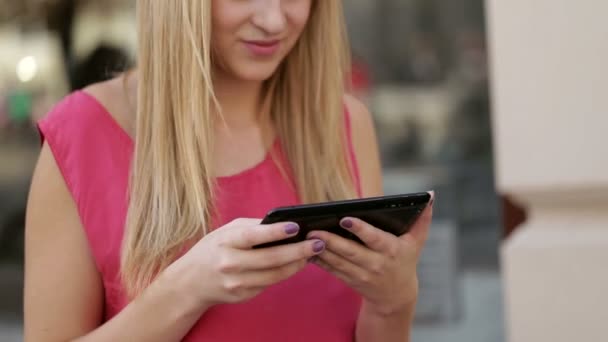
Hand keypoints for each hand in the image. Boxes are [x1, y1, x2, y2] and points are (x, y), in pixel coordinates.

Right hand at [171, 218, 325, 307]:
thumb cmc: (213, 249)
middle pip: (271, 259)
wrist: (191, 281)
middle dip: (298, 250)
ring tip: (312, 253)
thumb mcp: (227, 231)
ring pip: (275, 275)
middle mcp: (230, 264)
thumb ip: (253, 227)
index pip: (254, 236)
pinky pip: (269, 283)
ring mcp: (237, 283)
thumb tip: (285, 224)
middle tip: (318, 243)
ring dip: (297, 264)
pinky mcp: (243, 296)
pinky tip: (296, 263)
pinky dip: (285, 273)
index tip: (296, 226)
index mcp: (226, 242)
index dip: (276, 232)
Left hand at [307, 193, 433, 315]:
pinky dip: (320, 261)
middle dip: (332, 241)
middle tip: (314, 229)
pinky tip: (307, 250)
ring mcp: (361, 275)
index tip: (345, 219)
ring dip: (321, 250)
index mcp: (391, 251)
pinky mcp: (350, 280)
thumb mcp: (417, 241)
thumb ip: (423, 218)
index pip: (375, 239)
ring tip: (307, 237)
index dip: (360, 229)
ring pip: (338, 262)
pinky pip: (332, 270)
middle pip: (351, 252)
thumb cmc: (405, 259)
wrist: (397, 296)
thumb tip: (430, 194)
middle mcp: (376, 264)